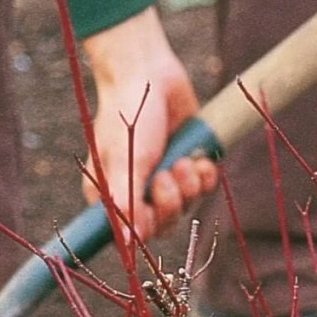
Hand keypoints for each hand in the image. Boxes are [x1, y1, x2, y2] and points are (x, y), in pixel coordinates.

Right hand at [82, 8, 218, 239]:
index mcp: (111, 197)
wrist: (151, 73)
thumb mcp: (125, 161)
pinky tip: (198, 159)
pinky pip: (203, 191)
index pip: (131, 236)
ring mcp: (163, 182)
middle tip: (166, 175)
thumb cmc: (129, 115)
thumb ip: (127, 202)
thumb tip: (128, 243)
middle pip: (163, 227)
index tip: (149, 208)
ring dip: (188, 186)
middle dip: (170, 203)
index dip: (146, 228)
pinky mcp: (187, 167)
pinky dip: (204, 177)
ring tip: (181, 160)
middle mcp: (136, 194)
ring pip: (186, 209)